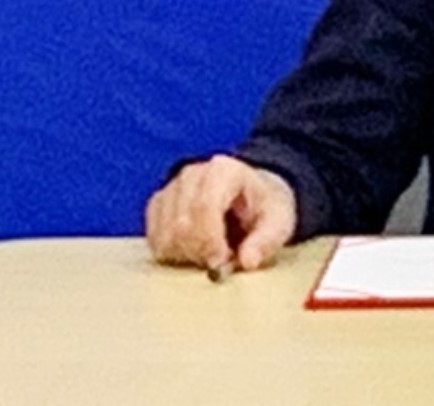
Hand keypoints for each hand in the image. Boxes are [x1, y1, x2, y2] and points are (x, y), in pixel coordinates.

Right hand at [144, 154, 297, 277]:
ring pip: (164, 234)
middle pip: (181, 223)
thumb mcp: (279, 221)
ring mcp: (171, 189)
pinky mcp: (158, 206)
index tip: (221, 261)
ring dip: (185, 254)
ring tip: (209, 253)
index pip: (204, 206)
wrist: (251, 195)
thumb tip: (247, 262)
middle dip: (200, 252)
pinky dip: (171, 252)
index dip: (209, 240)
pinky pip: (153, 237)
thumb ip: (266, 240)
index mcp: (224, 171)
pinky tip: (192, 251)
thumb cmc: (264, 207)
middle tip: (220, 261)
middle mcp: (192, 175)